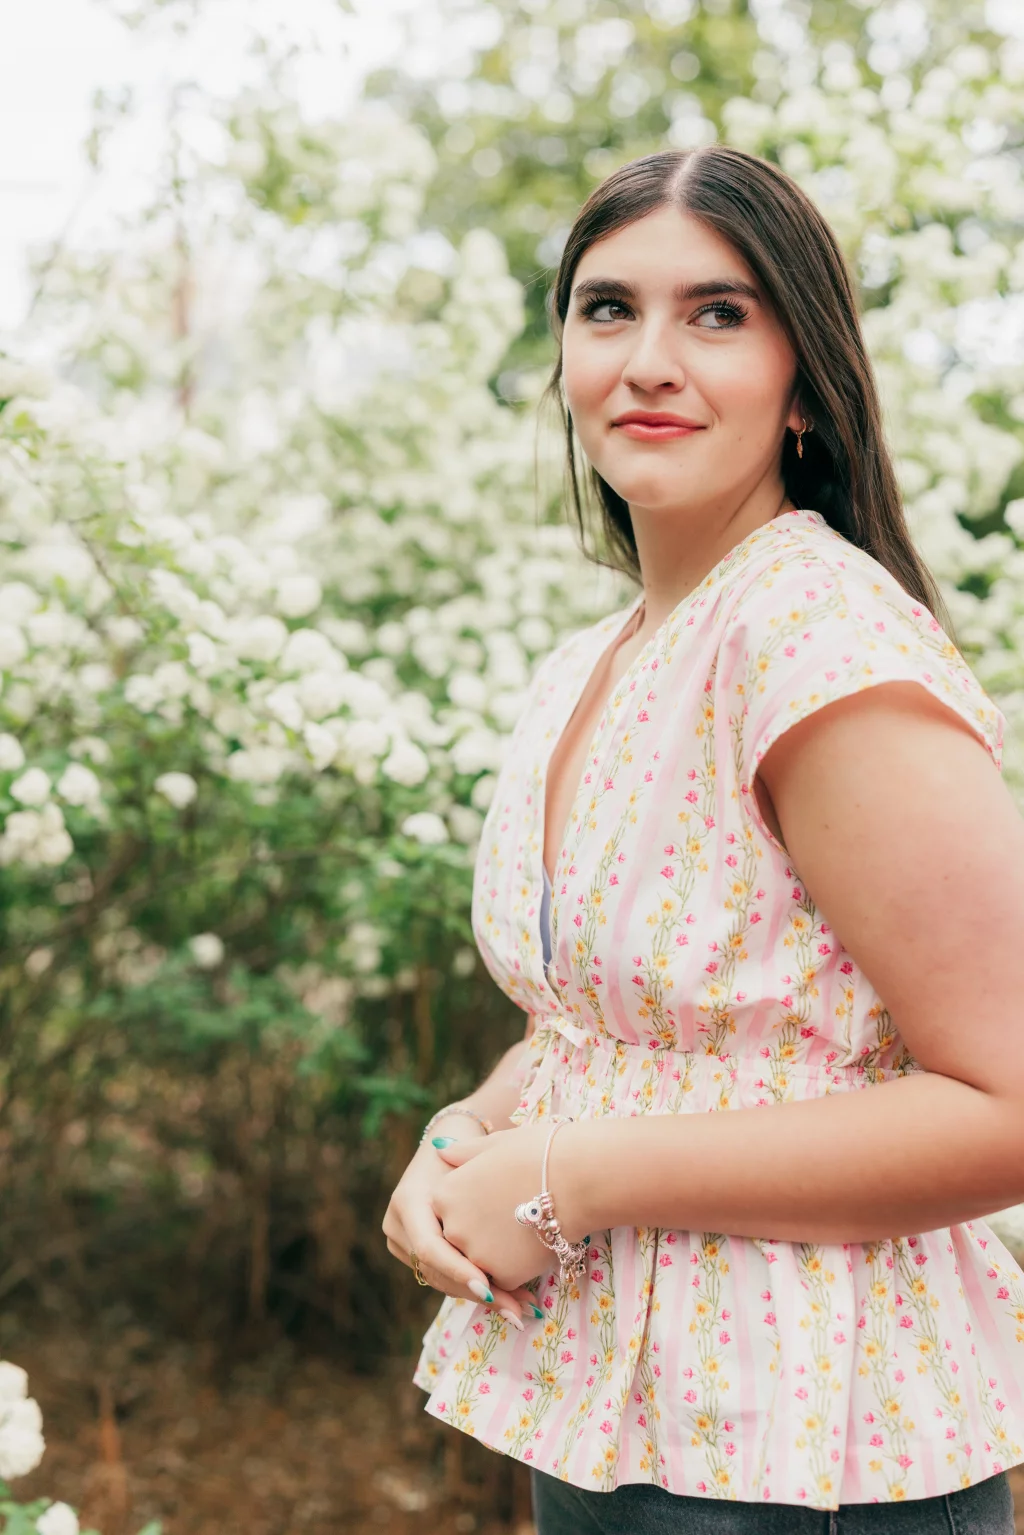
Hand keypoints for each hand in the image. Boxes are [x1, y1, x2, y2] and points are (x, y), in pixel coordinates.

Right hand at [382, 1129, 541, 1327]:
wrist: (450, 1141)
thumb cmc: (471, 1148)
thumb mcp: (476, 1165)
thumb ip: (483, 1194)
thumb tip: (503, 1230)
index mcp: (408, 1200)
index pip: (429, 1247)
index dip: (458, 1269)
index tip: (489, 1287)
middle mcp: (397, 1223)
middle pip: (435, 1270)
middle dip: (478, 1292)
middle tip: (518, 1310)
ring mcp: (400, 1239)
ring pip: (439, 1279)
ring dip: (480, 1296)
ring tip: (519, 1309)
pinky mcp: (411, 1251)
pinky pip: (442, 1275)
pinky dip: (472, 1287)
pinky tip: (506, 1298)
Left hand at [433, 1122, 583, 1292]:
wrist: (577, 1178)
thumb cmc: (538, 1152)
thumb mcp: (494, 1144)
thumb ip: (464, 1153)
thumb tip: (440, 1150)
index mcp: (445, 1194)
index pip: (451, 1210)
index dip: (476, 1204)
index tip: (499, 1195)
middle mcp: (452, 1227)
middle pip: (463, 1238)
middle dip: (485, 1231)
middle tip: (515, 1213)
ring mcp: (475, 1255)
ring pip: (482, 1261)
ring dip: (500, 1251)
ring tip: (527, 1228)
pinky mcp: (503, 1275)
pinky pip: (505, 1276)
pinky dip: (518, 1267)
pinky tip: (536, 1245)